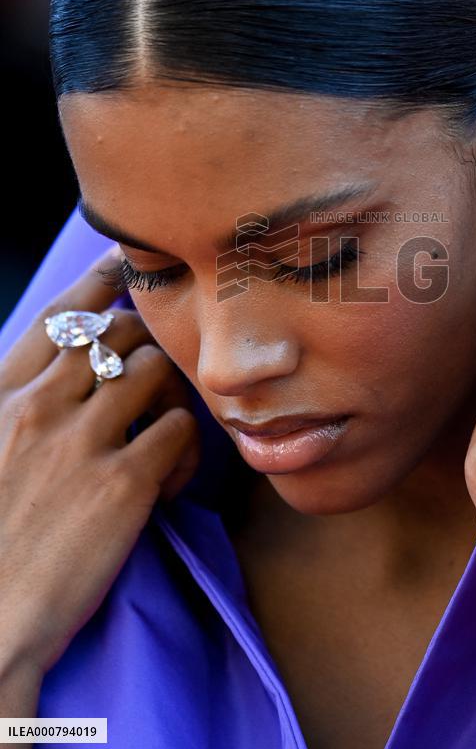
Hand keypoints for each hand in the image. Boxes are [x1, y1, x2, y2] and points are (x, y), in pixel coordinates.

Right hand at [0, 245, 200, 679]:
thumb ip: (18, 409)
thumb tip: (62, 382)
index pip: (58, 317)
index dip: (98, 282)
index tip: (125, 264)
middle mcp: (38, 406)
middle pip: (119, 333)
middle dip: (148, 343)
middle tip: (159, 376)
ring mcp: (82, 441)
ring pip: (155, 371)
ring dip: (172, 394)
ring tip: (165, 438)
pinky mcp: (123, 484)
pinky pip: (179, 431)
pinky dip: (185, 450)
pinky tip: (168, 482)